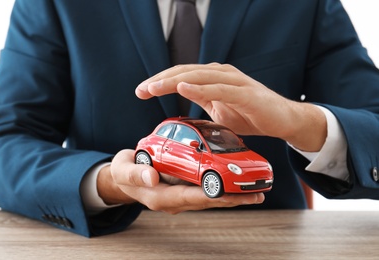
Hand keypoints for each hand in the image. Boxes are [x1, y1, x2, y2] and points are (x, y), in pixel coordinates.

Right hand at [96, 149, 264, 213]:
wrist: (124, 176)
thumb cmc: (123, 172)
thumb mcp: (123, 170)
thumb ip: (135, 173)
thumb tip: (151, 177)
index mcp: (161, 197)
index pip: (191, 198)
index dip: (213, 196)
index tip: (233, 195)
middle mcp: (174, 200)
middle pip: (207, 201)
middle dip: (231, 199)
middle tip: (256, 195)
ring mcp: (180, 195)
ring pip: (209, 197)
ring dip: (232, 195)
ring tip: (254, 192)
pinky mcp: (184, 188)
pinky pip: (205, 189)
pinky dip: (221, 186)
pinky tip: (236, 182)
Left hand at [135, 63, 326, 151]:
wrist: (282, 120)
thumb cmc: (251, 114)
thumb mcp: (219, 109)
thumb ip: (202, 102)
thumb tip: (183, 108)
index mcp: (213, 78)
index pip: (182, 75)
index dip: (160, 81)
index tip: (142, 92)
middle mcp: (222, 74)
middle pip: (185, 72)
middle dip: (160, 80)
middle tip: (141, 90)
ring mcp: (234, 81)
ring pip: (198, 76)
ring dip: (174, 82)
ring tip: (153, 88)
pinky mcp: (245, 93)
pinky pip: (219, 89)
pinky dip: (200, 88)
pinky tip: (183, 89)